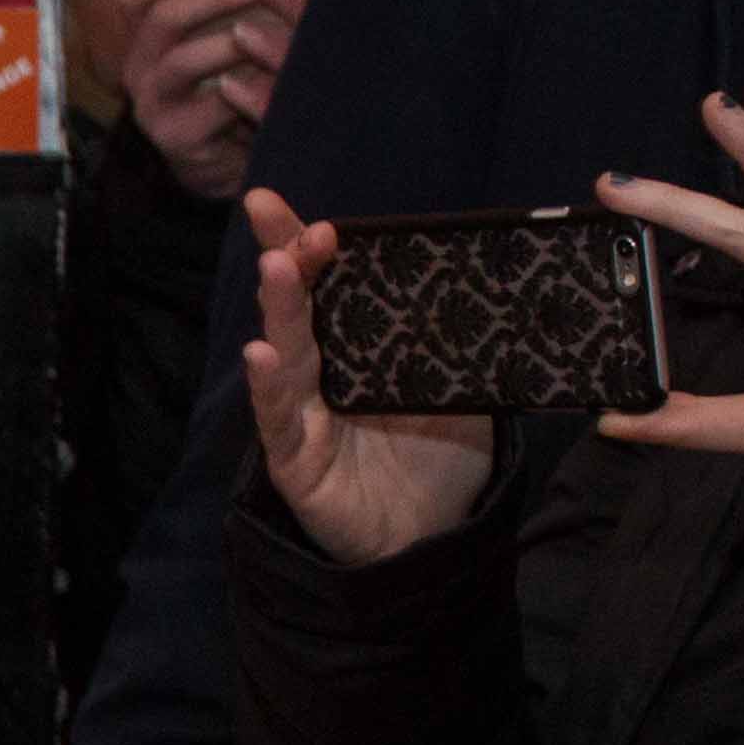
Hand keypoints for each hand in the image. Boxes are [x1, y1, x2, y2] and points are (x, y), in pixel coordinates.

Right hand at [120, 0, 295, 201]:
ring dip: (227, 42)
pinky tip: (274, 78)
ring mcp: (154, 104)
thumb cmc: (236, 91)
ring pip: (181, 61)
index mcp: (149, 38)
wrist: (229, 162)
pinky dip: (249, 87)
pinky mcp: (177, 136)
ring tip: (266, 33)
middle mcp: (140, 68)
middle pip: (159, 19)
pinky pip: (214, 104)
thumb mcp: (246, 39)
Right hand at [240, 187, 498, 568]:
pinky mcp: (297, 460)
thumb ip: (457, 346)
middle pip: (298, 308)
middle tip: (284, 221)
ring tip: (276, 266)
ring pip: (286, 354)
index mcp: (358, 352)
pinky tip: (260, 355)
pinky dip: (267, 388)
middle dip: (287, 259)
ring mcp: (303, 416)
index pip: (327, 288)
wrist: (434, 540)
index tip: (280, 204)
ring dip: (280, 308)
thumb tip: (483, 286)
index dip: (304, 246)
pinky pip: (278, 420)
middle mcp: (322, 376)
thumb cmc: (441, 464)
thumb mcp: (462, 392)